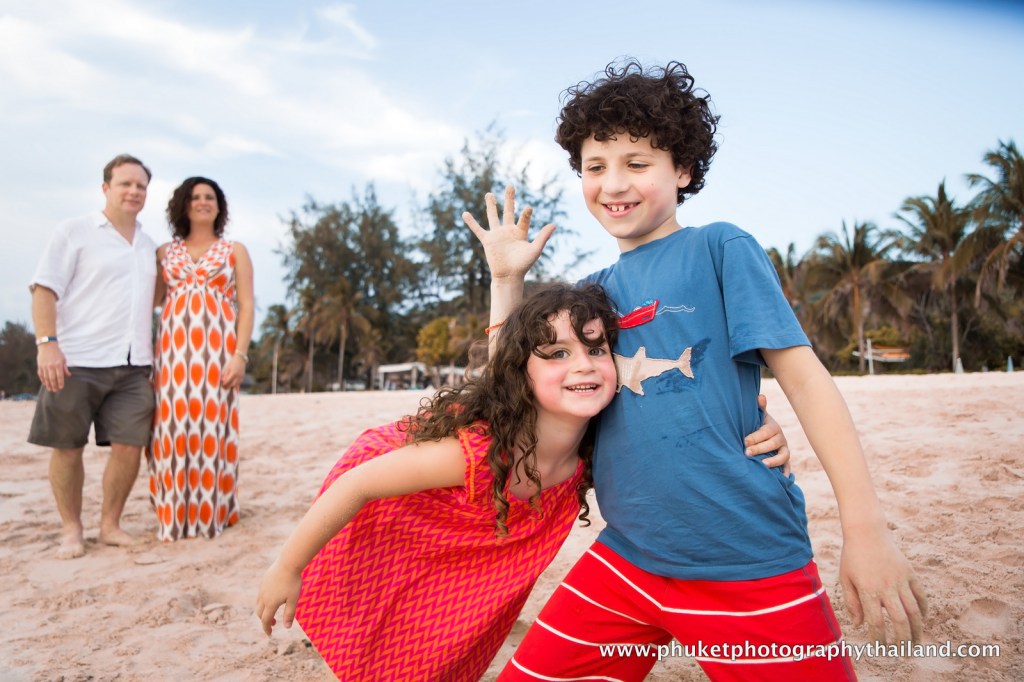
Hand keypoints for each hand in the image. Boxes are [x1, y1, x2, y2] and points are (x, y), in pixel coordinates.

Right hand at [36, 342, 70, 391]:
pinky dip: (43, 380)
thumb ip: (65, 368)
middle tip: (55, 390)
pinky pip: (41, 375)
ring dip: (48, 384)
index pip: (60, 376)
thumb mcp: (63, 359)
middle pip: (52, 378)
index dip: (60, 383)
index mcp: (58, 364)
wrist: (47, 346)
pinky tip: (45, 384)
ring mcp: (44, 366)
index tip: (61, 387)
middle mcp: (51, 366)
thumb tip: (69, 376)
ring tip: (50, 389)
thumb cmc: (57, 353)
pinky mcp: (39, 366)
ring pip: (46, 378)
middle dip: (54, 386)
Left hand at [221, 354, 245, 389]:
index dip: (224, 384)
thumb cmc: (232, 363)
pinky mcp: (243, 376)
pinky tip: (233, 384)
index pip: (228, 381)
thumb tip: (222, 380)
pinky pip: (240, 382)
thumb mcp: (227, 367)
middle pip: (233, 384)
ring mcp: (241, 376)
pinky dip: (236, 384)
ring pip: (237, 384)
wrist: (240, 359)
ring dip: (232, 386)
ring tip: (228, 386)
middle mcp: (238, 376)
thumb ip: (225, 374)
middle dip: (228, 386)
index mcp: (233, 373)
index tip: (222, 385)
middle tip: (224, 387)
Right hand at [255, 560, 302, 636]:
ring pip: (259, 604)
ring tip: (273, 612)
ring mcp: (262, 589)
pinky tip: (273, 598)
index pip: (265, 620)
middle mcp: (263, 597)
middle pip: (260, 613)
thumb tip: (287, 628)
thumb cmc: (293, 582)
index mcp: (271, 603)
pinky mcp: (263, 581)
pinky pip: (260, 595)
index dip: (267, 629)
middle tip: (273, 624)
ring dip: (264, 611)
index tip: (270, 635)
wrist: (288, 563)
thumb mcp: (293, 599)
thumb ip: (289, 614)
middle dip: (265, 620)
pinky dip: (264, 601)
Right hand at [463, 185, 555, 279]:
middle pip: (508, 211)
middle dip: (509, 199)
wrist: (509, 276)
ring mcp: (497, 235)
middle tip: (510, 186)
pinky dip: (471, 222)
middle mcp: (509, 231)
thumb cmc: (523, 265)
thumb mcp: (535, 249)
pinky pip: (478, 230)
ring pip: (493, 217)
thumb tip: (554, 224)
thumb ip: (543, 236)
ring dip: (491, 205)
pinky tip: (465, 214)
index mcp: (521, 232)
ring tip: (489, 194)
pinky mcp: (488, 240)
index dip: (526, 214)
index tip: (529, 208)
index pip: (523, 218)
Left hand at [745, 394, 790, 473]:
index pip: (765, 432)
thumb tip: (760, 397)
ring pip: (783, 456)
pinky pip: (788, 467)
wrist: (767, 434)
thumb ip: (759, 408)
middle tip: (746, 453)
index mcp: (773, 428)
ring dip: (774, 461)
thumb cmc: (759, 425)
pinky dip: (786, 473)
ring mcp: (784, 450)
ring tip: (763, 465)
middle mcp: (780, 439)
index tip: (744, 441)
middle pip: (773, 444)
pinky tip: (782, 479)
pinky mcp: (785, 461)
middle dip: (760, 449)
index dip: (755, 437)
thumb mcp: (759, 416)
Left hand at [840, 524, 927, 643]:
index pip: (876, 622)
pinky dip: (923, 610)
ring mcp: (901, 580)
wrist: (867, 531)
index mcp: (868, 590)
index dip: (879, 638)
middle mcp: (887, 587)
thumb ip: (851, 602)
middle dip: (903, 640)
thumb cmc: (852, 556)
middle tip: (903, 652)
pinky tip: (921, 620)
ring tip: (916, 642)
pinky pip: (921, 596)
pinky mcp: (910, 573)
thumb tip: (859, 625)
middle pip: (900, 621)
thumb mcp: (845, 579)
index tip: (880, 648)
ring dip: (917, 629)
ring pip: (915, 611)